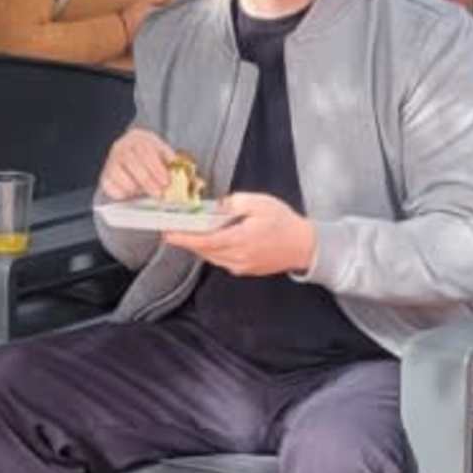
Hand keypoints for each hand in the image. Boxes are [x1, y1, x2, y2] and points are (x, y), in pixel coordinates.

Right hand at [98, 128, 182, 201]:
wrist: (127, 157)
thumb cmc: (151, 159)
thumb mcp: (165, 157)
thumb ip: (179, 169)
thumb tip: (198, 182)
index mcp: (140, 139)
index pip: (147, 151)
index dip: (157, 168)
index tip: (167, 182)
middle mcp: (123, 147)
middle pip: (133, 162)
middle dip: (148, 181)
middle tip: (160, 194)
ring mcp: (112, 161)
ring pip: (120, 174)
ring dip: (135, 187)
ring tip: (145, 193)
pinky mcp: (105, 176)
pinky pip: (111, 185)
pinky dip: (122, 192)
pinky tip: (132, 194)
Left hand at [173, 191, 315, 277]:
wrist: (304, 246)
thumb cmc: (284, 223)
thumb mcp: (261, 202)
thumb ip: (235, 202)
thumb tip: (218, 206)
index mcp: (240, 240)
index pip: (204, 241)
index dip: (183, 238)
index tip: (168, 233)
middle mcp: (238, 257)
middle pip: (204, 251)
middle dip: (187, 241)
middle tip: (173, 230)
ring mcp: (241, 266)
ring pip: (211, 257)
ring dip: (199, 246)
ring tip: (190, 233)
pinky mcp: (245, 270)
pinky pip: (221, 261)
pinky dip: (213, 251)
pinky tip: (213, 240)